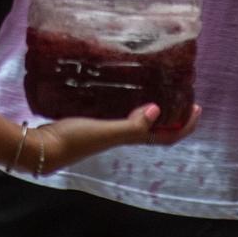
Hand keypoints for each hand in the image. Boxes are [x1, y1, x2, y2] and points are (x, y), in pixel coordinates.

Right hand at [34, 102, 201, 170]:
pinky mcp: (92, 123)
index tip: (197, 107)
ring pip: (137, 122)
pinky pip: (118, 113)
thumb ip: (131, 125)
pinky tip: (119, 91)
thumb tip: (159, 110)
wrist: (41, 148)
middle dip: (172, 116)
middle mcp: (121, 137)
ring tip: (154, 88)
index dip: (184, 125)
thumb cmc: (73, 140)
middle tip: (179, 95)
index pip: (166, 136)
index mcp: (129, 139)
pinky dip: (127, 104)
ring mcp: (106, 131)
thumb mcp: (105, 132)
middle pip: (155, 130)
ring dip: (151, 109)